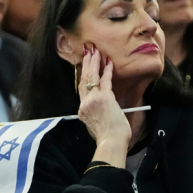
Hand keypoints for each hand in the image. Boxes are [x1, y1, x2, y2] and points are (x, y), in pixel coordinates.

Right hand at [77, 46, 128, 165]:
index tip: (85, 66)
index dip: (83, 77)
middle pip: (84, 80)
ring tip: (95, 51)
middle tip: (87, 52)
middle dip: (86, 65)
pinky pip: (105, 81)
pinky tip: (109, 62)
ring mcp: (94, 100)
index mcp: (82, 111)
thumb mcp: (96, 124)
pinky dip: (107, 71)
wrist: (111, 141)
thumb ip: (95, 114)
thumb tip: (102, 108)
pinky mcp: (105, 98)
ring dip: (94, 63)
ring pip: (92, 77)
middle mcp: (85, 103)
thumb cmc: (108, 137)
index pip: (81, 90)